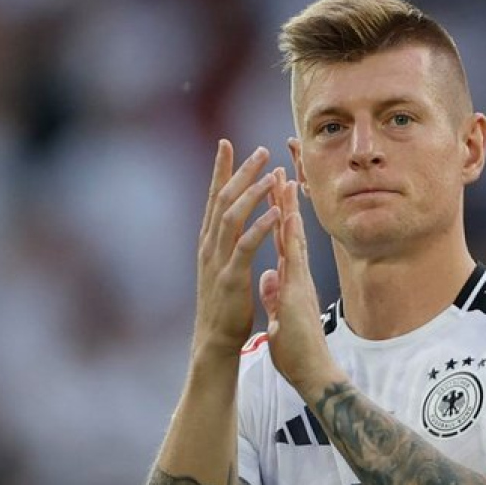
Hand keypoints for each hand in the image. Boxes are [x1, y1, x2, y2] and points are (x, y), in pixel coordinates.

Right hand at [194, 140, 283, 356]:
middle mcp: (210, 245)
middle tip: (259, 150)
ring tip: (270, 174)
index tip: (228, 144)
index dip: (221, 170)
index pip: (214, 197)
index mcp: (210, 241)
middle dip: (240, 172)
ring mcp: (218, 260)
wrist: (215, 339)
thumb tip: (231, 225)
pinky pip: (246, 246)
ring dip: (251, 193)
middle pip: (222, 199)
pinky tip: (275, 212)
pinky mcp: (231, 277)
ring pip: (232, 216)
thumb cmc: (224, 304)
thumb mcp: (223, 267)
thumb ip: (228, 244)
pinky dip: (260, 227)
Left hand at [260, 177, 344, 400]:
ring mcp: (300, 283)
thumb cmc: (298, 350)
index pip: (280, 242)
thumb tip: (268, 278)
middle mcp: (297, 277)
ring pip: (293, 239)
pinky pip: (294, 261)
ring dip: (288, 210)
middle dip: (283, 202)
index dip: (275, 215)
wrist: (313, 373)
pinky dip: (290, 238)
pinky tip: (288, 217)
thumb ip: (275, 295)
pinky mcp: (298, 294)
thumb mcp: (279, 316)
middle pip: (289, 233)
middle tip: (280, 171)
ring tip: (284, 181)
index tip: (270, 190)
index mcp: (290, 281)